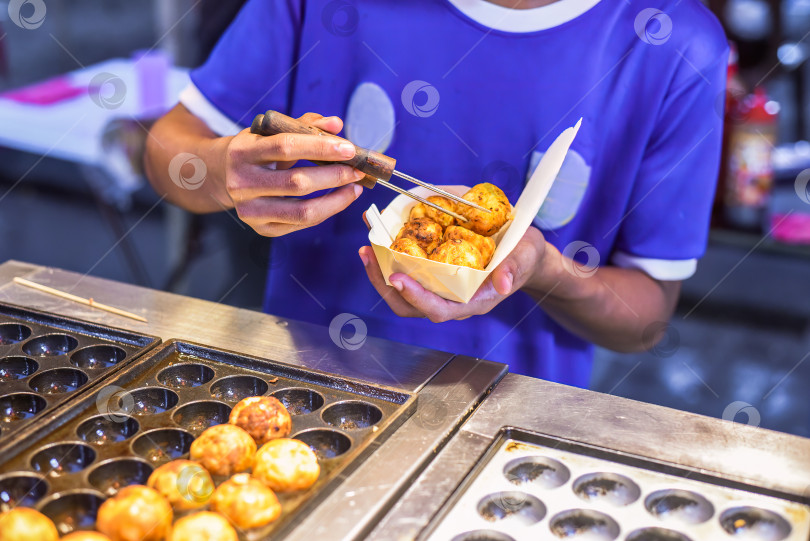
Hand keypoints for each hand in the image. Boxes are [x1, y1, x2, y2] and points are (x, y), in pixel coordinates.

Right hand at [224, 112, 364, 235]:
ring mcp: (249, 210)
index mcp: (243, 152)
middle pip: (297, 183)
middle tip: (358, 170)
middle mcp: (241, 183)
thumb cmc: (256, 150)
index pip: (286, 147)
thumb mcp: (272, 132)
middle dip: (334, 176)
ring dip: (336, 200)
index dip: (321, 148)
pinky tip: (339, 199)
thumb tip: (336, 124)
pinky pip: (302, 224)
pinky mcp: (261, 229)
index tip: (349, 149)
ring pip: (302, 211)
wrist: (223, 175)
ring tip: (354, 188)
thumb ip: (304, 125)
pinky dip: (326, 212)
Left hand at [359, 227, 549, 321]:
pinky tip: (378, 238)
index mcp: (472, 301)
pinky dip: (388, 257)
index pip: (438, 310)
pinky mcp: (432, 274)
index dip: (416, 298)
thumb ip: (516, 267)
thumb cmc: (524, 254)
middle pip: (410, 306)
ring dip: (379, 273)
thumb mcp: (526, 255)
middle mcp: (451, 299)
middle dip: (386, 286)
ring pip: (401, 294)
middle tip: (370, 258)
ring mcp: (439, 288)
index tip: (398, 278)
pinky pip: (405, 272)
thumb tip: (503, 284)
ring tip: (366, 249)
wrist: (522, 250)